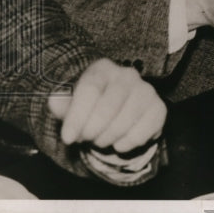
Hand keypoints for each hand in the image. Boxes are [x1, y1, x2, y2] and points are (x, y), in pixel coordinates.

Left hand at [47, 58, 165, 152]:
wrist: (117, 110)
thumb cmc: (91, 106)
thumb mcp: (71, 103)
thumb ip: (61, 103)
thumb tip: (54, 100)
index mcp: (103, 69)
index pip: (90, 89)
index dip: (77, 117)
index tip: (68, 139)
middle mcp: (128, 75)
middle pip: (109, 106)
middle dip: (93, 130)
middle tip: (85, 139)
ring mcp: (147, 90)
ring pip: (125, 121)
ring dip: (108, 139)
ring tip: (100, 140)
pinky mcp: (159, 108)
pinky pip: (143, 131)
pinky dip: (128, 143)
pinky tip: (119, 142)